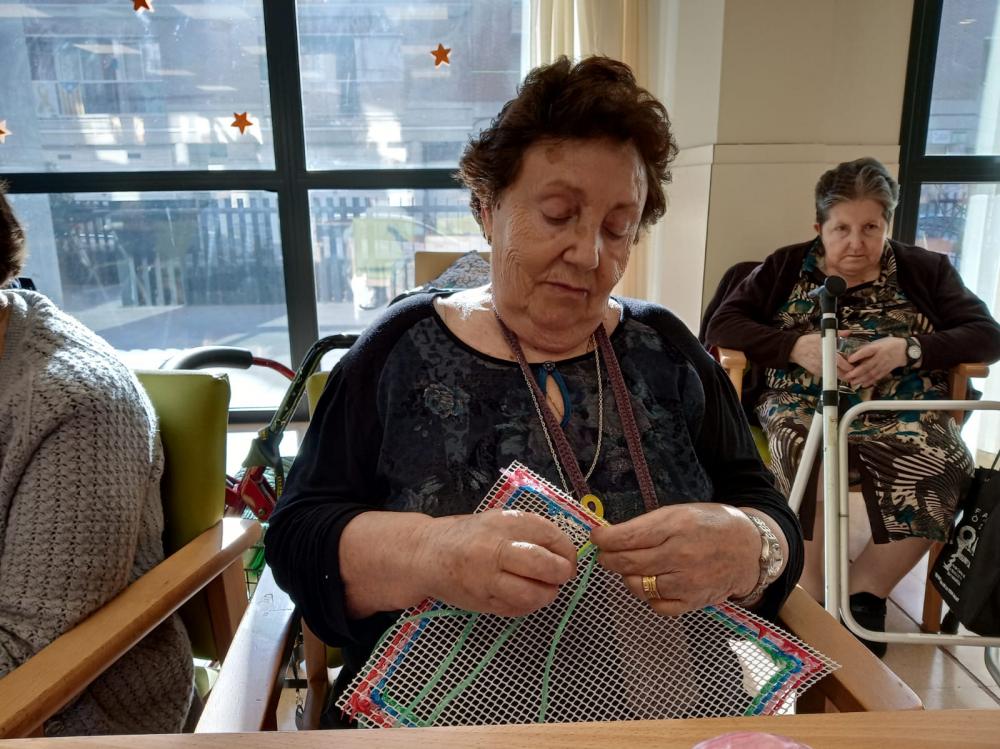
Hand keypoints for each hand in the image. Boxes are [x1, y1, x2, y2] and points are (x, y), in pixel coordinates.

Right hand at [415, 509, 576, 616]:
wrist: (427, 553)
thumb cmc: (470, 536)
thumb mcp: (499, 521)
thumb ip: (529, 532)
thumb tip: (566, 552)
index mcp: (505, 522)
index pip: (550, 536)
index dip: (567, 551)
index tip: (567, 558)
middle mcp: (495, 548)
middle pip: (543, 565)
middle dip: (561, 574)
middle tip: (561, 576)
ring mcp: (486, 577)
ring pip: (532, 594)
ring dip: (546, 595)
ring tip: (543, 589)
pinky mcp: (481, 601)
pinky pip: (516, 610)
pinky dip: (527, 606)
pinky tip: (522, 596)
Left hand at [590, 504, 760, 616]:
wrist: (749, 549)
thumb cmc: (711, 526)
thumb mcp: (680, 513)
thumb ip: (648, 525)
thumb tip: (612, 535)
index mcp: (675, 527)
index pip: (627, 538)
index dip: (604, 539)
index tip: (596, 538)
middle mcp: (679, 555)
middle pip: (627, 563)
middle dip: (609, 559)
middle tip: (606, 555)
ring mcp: (686, 582)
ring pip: (638, 587)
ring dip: (628, 577)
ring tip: (634, 568)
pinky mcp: (693, 602)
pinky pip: (657, 606)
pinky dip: (649, 597)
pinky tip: (653, 584)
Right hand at [789, 332, 851, 378]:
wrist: (795, 350)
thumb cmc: (808, 342)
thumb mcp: (821, 335)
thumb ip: (836, 334)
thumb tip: (848, 332)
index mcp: (826, 351)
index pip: (840, 362)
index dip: (848, 366)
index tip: (854, 366)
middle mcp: (824, 361)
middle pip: (840, 373)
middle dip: (848, 374)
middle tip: (854, 371)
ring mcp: (820, 368)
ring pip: (835, 376)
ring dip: (842, 375)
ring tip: (847, 372)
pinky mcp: (817, 373)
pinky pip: (829, 375)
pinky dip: (834, 375)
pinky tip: (837, 371)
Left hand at [843, 336, 906, 387]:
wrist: (905, 350)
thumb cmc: (890, 344)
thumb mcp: (878, 342)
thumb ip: (867, 347)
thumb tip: (854, 352)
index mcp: (878, 348)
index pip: (867, 351)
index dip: (858, 355)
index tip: (849, 360)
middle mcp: (881, 357)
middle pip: (868, 365)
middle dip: (857, 372)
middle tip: (848, 376)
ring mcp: (884, 365)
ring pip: (872, 373)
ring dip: (862, 379)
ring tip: (853, 382)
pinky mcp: (887, 371)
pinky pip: (878, 377)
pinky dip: (870, 382)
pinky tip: (863, 384)